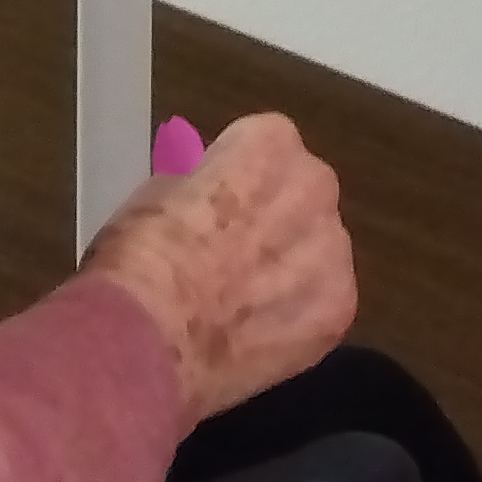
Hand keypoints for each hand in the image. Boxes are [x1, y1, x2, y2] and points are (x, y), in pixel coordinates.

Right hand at [81, 112, 356, 424]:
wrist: (153, 337)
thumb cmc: (142, 255)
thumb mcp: (158, 192)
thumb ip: (203, 185)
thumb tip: (208, 198)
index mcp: (270, 142)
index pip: (266, 147)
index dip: (239, 180)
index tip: (217, 208)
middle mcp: (316, 185)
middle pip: (303, 196)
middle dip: (277, 221)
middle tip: (235, 257)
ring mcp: (335, 250)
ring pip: (319, 252)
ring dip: (293, 271)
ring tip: (246, 306)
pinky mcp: (339, 308)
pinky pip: (323, 305)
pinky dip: (298, 321)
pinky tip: (260, 338)